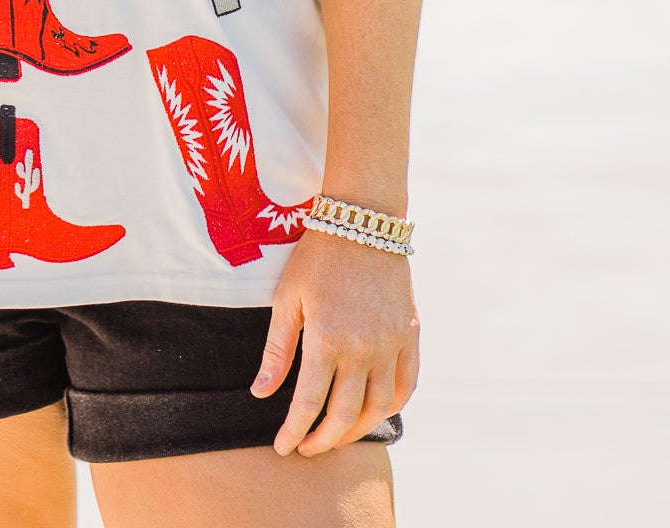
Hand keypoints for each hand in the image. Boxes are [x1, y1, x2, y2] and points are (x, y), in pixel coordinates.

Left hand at [251, 228, 418, 455]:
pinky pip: (406, 385)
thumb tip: (260, 394)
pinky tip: (374, 412)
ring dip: (356, 430)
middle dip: (324, 440)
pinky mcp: (410, 335)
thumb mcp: (287, 298)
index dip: (294, 431)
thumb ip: (277, 350)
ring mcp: (391, 344)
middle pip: (345, 416)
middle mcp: (363, 349)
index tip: (283, 448)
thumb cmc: (317, 257)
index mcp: (327, 339)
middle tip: (307, 448)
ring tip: (336, 435)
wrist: (363, 221)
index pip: (308, 404)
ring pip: (378, 408)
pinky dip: (392, 406)